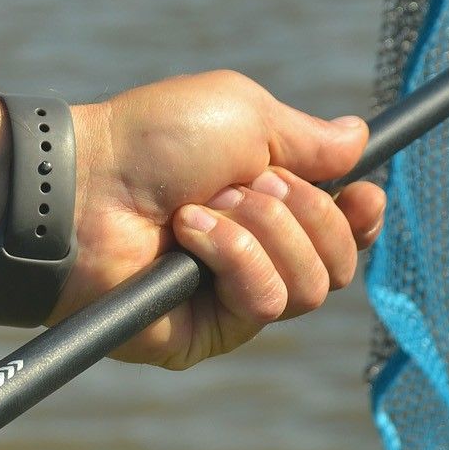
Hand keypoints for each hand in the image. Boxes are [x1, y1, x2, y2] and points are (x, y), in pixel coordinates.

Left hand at [57, 70, 384, 368]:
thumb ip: (307, 137)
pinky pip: (264, 305)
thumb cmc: (152, 142)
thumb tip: (358, 137)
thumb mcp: (244, 115)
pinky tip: (188, 236)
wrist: (85, 186)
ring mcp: (229, 299)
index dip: (362, 218)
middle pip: (338, 264)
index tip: (362, 193)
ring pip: (308, 288)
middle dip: (305, 213)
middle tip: (252, 184)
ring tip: (203, 208)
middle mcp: (255, 256)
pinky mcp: (205, 334)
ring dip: (262, 233)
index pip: (342, 233)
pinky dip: (234, 258)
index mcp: (268, 206)